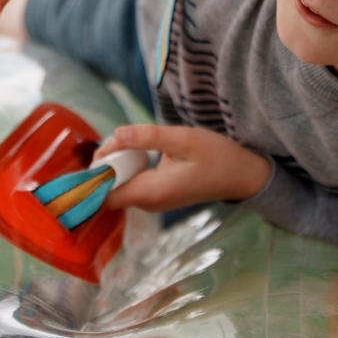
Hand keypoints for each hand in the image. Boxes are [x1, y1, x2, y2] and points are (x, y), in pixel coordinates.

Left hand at [95, 123, 271, 212]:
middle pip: (109, 189)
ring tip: (133, 142)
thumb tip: (116, 134)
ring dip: (119, 163)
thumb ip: (147, 137)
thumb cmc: (216, 157)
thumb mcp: (183, 139)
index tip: (103, 150)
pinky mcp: (158, 196)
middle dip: (107, 163)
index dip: (96, 174)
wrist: (241, 175)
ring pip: (120, 185)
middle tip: (121, 138)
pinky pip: (132, 183)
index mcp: (151, 193)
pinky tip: (142, 150)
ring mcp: (153, 202)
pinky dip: (130, 167)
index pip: (104, 195)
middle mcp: (148, 203)